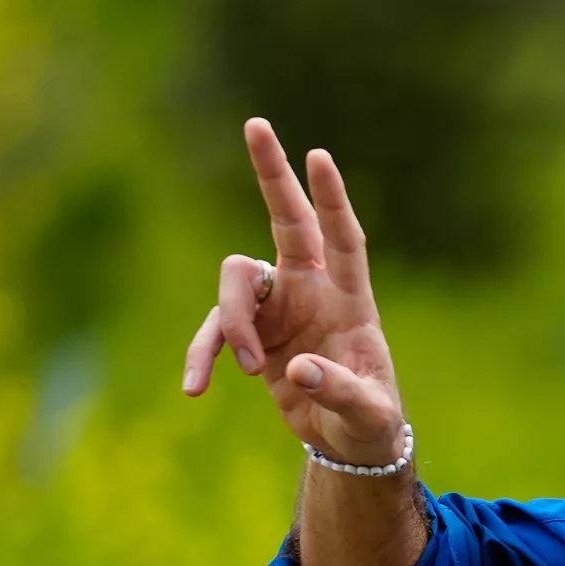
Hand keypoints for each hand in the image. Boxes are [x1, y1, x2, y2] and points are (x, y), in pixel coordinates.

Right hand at [179, 119, 405, 465]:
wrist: (347, 442)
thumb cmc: (369, 422)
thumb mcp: (366, 415)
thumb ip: (339, 392)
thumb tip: (297, 369)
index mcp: (350, 301)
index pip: (343, 239)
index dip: (331, 200)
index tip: (318, 155)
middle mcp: (312, 291)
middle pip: (287, 221)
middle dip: (272, 175)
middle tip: (256, 123)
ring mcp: (278, 307)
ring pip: (234, 283)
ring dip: (229, 323)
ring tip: (242, 370)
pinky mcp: (251, 333)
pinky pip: (214, 330)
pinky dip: (202, 355)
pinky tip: (194, 388)